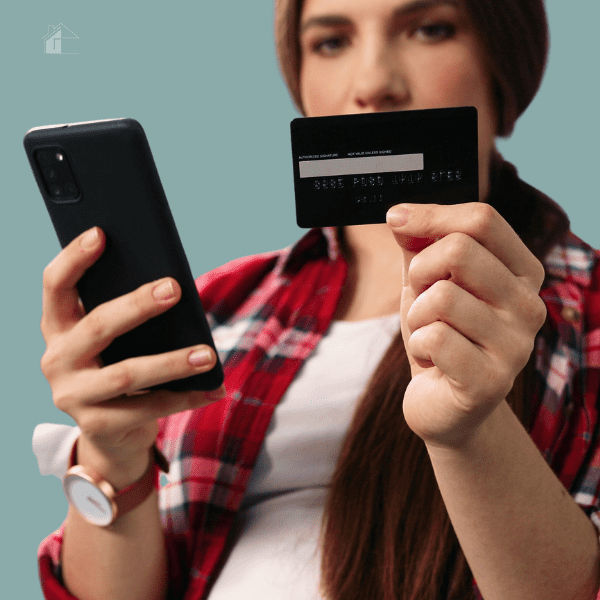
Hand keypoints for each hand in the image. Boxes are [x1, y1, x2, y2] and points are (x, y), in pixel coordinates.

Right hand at [40, 227, 225, 473]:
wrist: (110, 434)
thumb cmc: (118, 366)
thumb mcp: (116, 340)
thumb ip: (128, 315)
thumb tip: (174, 287)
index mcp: (58, 327)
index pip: (55, 286)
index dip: (74, 258)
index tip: (101, 233)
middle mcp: (56, 359)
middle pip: (97, 325)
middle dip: (138, 305)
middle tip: (175, 288)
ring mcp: (73, 395)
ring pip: (127, 373)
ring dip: (173, 362)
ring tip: (208, 354)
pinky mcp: (96, 425)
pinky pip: (148, 409)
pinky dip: (186, 397)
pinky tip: (214, 388)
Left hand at [386, 203, 545, 448]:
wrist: (443, 402)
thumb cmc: (439, 334)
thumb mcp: (427, 281)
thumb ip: (419, 245)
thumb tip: (400, 214)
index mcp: (522, 273)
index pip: (482, 219)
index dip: (430, 215)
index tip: (395, 220)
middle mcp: (530, 306)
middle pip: (459, 250)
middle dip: (420, 271)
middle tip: (422, 300)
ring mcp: (516, 347)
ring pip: (441, 297)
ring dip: (416, 316)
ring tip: (428, 336)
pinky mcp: (490, 382)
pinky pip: (433, 338)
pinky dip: (417, 345)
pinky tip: (431, 362)